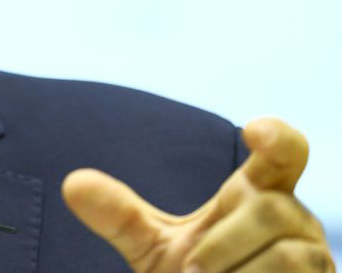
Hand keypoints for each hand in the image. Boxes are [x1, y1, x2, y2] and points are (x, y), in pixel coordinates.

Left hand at [62, 118, 334, 271]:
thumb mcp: (152, 248)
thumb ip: (120, 216)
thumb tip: (72, 183)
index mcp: (257, 194)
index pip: (285, 151)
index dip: (278, 137)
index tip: (254, 129)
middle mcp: (295, 219)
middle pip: (273, 209)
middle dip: (224, 242)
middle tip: (194, 269)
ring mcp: (316, 257)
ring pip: (287, 254)